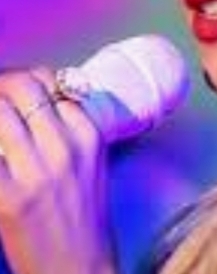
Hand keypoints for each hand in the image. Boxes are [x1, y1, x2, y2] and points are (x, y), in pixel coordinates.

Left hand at [0, 66, 116, 273]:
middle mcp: (66, 146)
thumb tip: (41, 97)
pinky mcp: (7, 198)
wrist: (77, 266)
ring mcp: (36, 172)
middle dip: (1, 82)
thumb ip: (71, 127)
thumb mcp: (92, 161)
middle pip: (23, 88)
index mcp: (89, 135)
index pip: (53, 83)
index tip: (11, 85)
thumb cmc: (83, 214)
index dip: (26, 77)